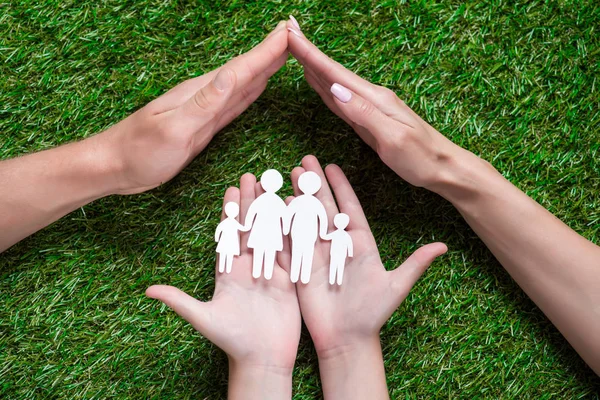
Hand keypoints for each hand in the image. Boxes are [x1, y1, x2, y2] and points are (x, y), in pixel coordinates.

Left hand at [103, 21, 288, 194]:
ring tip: (283, 53)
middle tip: (294, 35)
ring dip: (264, 68)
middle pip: (245, 70)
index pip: (241, 67)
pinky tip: (258, 85)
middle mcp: (206, 96)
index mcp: (201, 92)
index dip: (267, 50)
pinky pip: (235, 104)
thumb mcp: (174, 128)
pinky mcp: (204, 126)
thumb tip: (232, 74)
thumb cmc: (140, 150)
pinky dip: (250, 92)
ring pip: (243, 84)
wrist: (115, 167)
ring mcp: (205, 110)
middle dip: (271, 52)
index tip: (289, 31)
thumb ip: (205, 103)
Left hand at [146, 174, 300, 397]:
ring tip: (274, 187)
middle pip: (251, 228)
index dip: (229, 212)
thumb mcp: (203, 318)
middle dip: (251, 202)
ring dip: (273, 211)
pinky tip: (295, 213)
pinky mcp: (289, 280)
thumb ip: (179, 301)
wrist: (261, 359)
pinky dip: (292, 232)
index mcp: (229, 272)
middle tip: (252, 177)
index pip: (229, 235)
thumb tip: (148, 290)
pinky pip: (290, 252)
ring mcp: (271, 272)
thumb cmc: (231, 340)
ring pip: (271, 234)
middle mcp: (250, 268)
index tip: (230, 189)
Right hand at [286, 19, 480, 190]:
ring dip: (315, 68)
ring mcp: (370, 109)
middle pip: (333, 73)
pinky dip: (325, 89)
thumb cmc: (422, 157)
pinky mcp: (368, 122)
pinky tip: (318, 83)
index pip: (336, 73)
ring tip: (297, 51)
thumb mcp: (393, 137)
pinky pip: (340, 102)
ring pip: (334, 84)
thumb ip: (364, 113)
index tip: (292, 34)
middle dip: (309, 53)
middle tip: (288, 33)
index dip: (312, 54)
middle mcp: (371, 99)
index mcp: (375, 99)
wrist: (444, 169)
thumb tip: (335, 89)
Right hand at [289, 155, 446, 398]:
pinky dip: (284, 224)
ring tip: (290, 176)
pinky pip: (292, 242)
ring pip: (306, 219)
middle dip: (315, 184)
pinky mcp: (301, 268)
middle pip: (325, 207)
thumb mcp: (396, 286)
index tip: (331, 166)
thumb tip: (443, 247)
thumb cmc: (373, 314)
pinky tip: (278, 206)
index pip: (348, 208)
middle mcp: (337, 245)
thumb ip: (415, 264)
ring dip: (298, 198)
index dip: (340, 186)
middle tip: (304, 161)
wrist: (348, 340)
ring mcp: (317, 255)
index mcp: (360, 243)